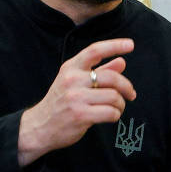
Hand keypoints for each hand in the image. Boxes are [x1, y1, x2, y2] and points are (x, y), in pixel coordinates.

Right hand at [18, 38, 136, 166]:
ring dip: (121, 104)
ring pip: (114, 97)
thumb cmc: (61, 103)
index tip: (130, 44)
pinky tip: (110, 116)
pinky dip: (116, 115)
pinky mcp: (80, 115)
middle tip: (131, 94)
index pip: (95, 50)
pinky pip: (111, 112)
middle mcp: (72, 80)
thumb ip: (100, 71)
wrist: (38, 127)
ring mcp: (75, 98)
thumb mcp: (75, 82)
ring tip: (116, 108)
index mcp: (71, 68)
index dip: (114, 46)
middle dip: (127, 87)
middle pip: (112, 77)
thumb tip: (122, 61)